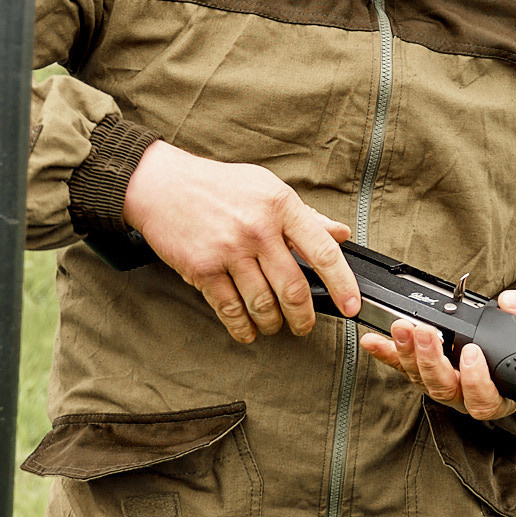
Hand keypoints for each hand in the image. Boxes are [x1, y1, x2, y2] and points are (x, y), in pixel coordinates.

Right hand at [120, 140, 357, 342]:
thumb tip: (340, 234)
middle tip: (305, 325)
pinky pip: (230, 309)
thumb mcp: (268, 189)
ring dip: (273, 324)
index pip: (322, 251)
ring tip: (275, 326)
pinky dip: (242, 328)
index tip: (352, 305)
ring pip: (263, 304)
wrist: (163, 185)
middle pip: (294, 288)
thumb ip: (306, 216)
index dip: (342, 283)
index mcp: (281, 206)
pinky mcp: (202, 269)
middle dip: (304, 316)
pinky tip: (248, 331)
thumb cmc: (219, 186)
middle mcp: (258, 228)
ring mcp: (229, 250)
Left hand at [359, 292, 515, 420]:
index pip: (485, 399)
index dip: (476, 380)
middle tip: (425, 333)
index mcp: (501, 393)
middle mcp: (467, 396)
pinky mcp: (424, 372)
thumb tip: (513, 303)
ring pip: (421, 380)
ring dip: (407, 354)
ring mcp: (444, 385)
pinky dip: (387, 355)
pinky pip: (402, 369)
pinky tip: (373, 341)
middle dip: (431, 361)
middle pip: (444, 389)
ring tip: (402, 327)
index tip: (473, 353)